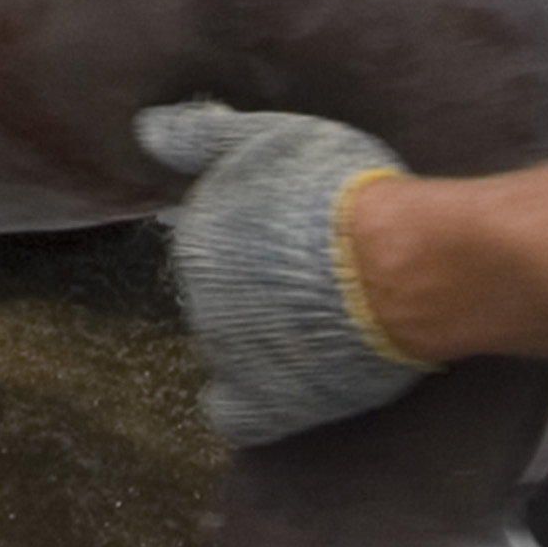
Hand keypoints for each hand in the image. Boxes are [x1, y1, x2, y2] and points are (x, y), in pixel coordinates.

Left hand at [136, 100, 427, 445]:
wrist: (401, 265)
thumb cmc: (340, 193)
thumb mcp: (265, 139)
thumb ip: (199, 137)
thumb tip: (146, 131)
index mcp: (197, 243)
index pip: (210, 249)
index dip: (254, 243)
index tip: (295, 237)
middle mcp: (200, 303)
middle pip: (220, 300)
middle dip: (256, 292)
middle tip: (315, 279)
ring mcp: (231, 359)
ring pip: (230, 349)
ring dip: (261, 340)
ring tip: (321, 325)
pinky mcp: (269, 405)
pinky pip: (236, 415)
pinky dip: (251, 403)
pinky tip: (279, 387)